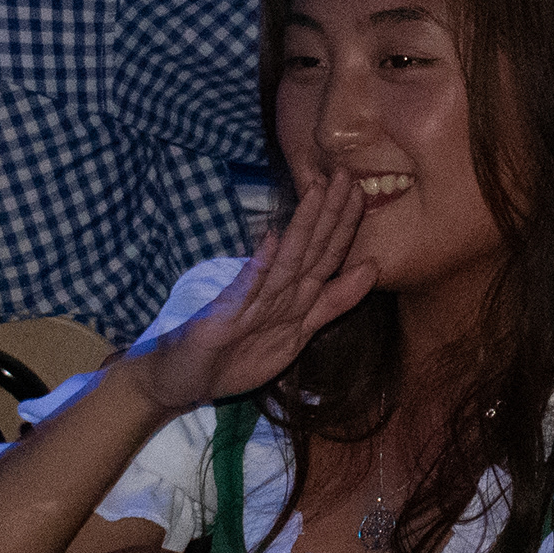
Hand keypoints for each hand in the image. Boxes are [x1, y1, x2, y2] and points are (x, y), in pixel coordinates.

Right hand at [119, 174, 375, 414]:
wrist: (183, 379)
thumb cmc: (238, 355)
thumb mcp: (297, 333)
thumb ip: (332, 303)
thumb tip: (370, 267)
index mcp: (295, 295)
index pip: (325, 255)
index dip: (344, 227)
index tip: (361, 192)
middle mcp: (274, 291)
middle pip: (308, 249)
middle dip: (329, 213)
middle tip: (344, 173)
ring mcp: (247, 302)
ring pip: (284, 262)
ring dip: (302, 227)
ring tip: (315, 192)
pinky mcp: (222, 317)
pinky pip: (246, 293)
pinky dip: (260, 269)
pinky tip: (272, 241)